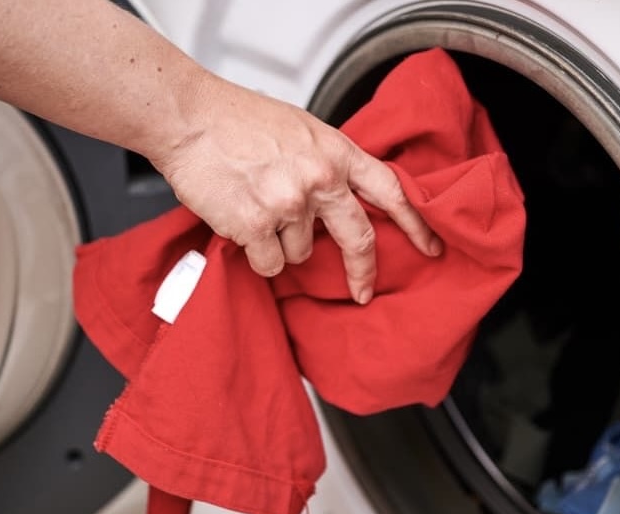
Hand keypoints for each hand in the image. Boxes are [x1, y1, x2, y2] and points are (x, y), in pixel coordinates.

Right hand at [151, 73, 442, 304]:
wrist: (189, 117)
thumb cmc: (236, 119)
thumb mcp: (300, 129)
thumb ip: (326, 162)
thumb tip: (341, 196)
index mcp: (336, 151)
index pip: (390, 190)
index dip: (415, 223)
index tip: (430, 246)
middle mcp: (319, 178)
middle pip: (357, 237)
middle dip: (362, 271)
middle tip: (362, 290)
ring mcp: (289, 203)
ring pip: (300, 253)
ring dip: (282, 243)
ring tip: (256, 208)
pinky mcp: (256, 225)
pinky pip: (269, 263)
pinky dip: (256, 253)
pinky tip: (240, 222)